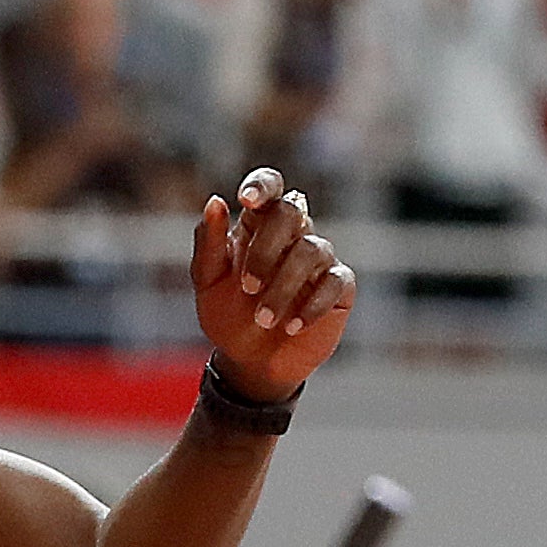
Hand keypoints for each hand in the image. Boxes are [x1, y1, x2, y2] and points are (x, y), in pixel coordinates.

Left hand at [192, 168, 353, 399]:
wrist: (250, 361)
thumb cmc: (228, 316)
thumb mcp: (208, 282)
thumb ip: (208, 243)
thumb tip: (215, 201)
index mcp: (258, 226)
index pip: (270, 187)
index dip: (263, 185)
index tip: (246, 200)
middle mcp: (293, 235)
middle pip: (291, 211)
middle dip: (266, 249)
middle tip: (247, 288)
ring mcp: (319, 259)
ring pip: (311, 250)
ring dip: (283, 287)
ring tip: (263, 320)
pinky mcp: (339, 287)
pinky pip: (335, 282)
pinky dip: (312, 305)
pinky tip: (292, 326)